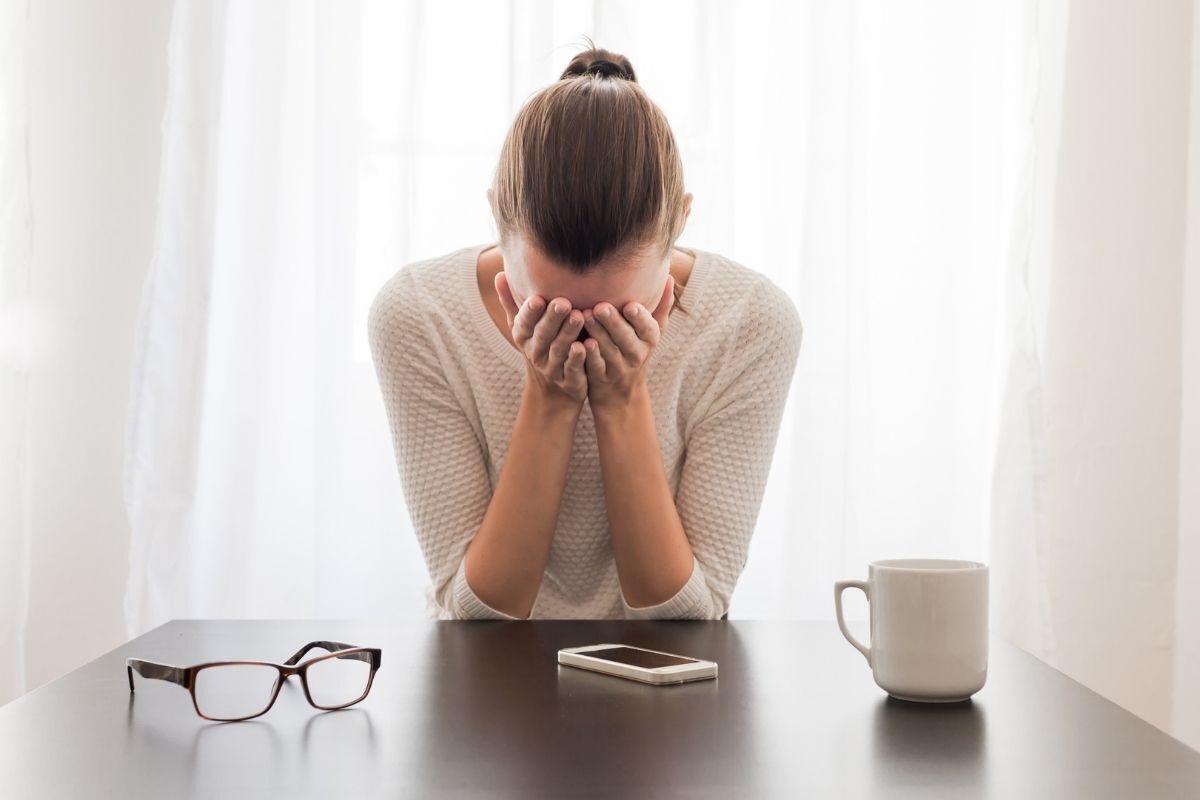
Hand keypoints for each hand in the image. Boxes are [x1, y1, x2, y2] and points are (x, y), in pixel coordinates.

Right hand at [495, 272, 587, 406]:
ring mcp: (551, 368)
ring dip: (568, 334)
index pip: (524, 322)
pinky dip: (578, 358)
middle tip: (563, 302)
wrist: (554, 387)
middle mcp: (535, 352)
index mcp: (524, 336)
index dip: (530, 312)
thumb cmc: (541, 345)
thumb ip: (512, 302)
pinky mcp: (568, 380)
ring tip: (578, 317)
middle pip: (543, 335)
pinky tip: (586, 345)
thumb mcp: (524, 326)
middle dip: (552, 319)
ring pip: (559, 350)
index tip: (537, 298)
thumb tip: (499, 275)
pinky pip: (573, 369)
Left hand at [580, 275, 674, 409]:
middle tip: (600, 306)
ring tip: (584, 316)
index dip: (639, 318)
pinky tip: (580, 343)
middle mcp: (636, 355)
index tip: (630, 305)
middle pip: (626, 338)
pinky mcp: (600, 379)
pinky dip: (588, 357)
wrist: (621, 395)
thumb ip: (660, 307)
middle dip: (614, 323)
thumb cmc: (634, 352)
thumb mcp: (651, 334)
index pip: (648, 328)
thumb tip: (670, 277)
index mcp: (649, 340)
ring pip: (608, 351)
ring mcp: (618, 368)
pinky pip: (595, 368)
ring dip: (597, 334)